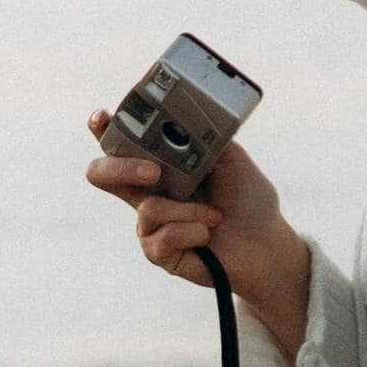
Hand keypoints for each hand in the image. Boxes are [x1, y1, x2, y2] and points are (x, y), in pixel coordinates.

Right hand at [84, 109, 305, 308]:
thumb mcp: (231, 157)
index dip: (102, 129)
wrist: (265, 242)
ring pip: (148, 208)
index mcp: (161, 164)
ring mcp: (148, 223)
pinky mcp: (156, 251)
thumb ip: (204, 136)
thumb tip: (184, 115)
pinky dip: (194, 231)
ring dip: (190, 210)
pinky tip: (208, 235)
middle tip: (154, 172)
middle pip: (102, 174)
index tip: (102, 117)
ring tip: (215, 215)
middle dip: (122, 168)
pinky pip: (163, 237)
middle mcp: (147, 191)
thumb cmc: (248, 199)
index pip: (121, 143)